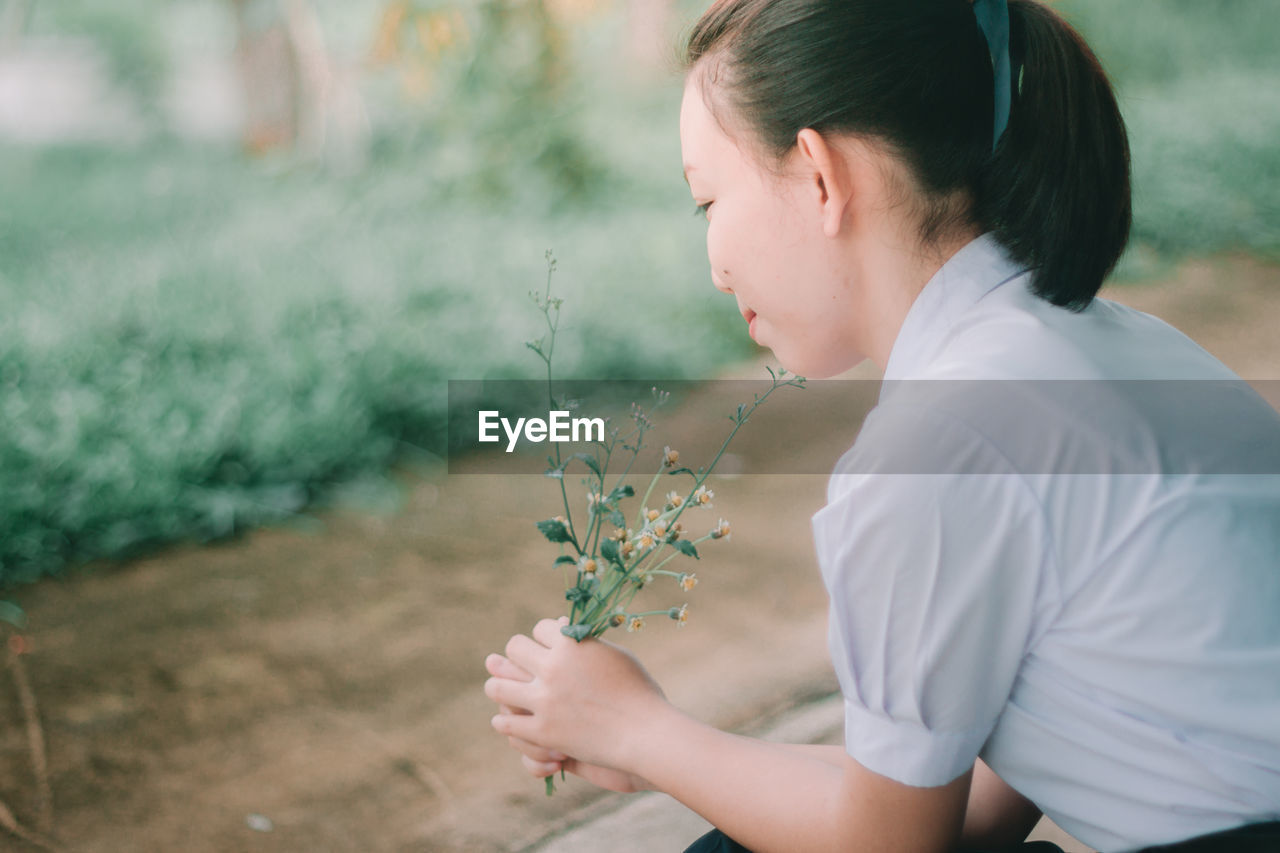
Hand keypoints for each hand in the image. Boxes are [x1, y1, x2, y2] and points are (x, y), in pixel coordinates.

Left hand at [484, 617, 667, 777]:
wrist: (645, 733)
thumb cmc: (639, 691)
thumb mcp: (615, 655)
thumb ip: (586, 642)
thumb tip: (563, 626)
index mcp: (572, 644)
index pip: (540, 628)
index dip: (543, 635)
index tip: (545, 644)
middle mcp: (553, 668)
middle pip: (515, 648)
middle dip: (518, 654)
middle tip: (520, 664)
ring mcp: (545, 701)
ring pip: (498, 686)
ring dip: (499, 685)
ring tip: (500, 688)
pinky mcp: (543, 731)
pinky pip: (506, 722)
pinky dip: (503, 720)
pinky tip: (506, 719)